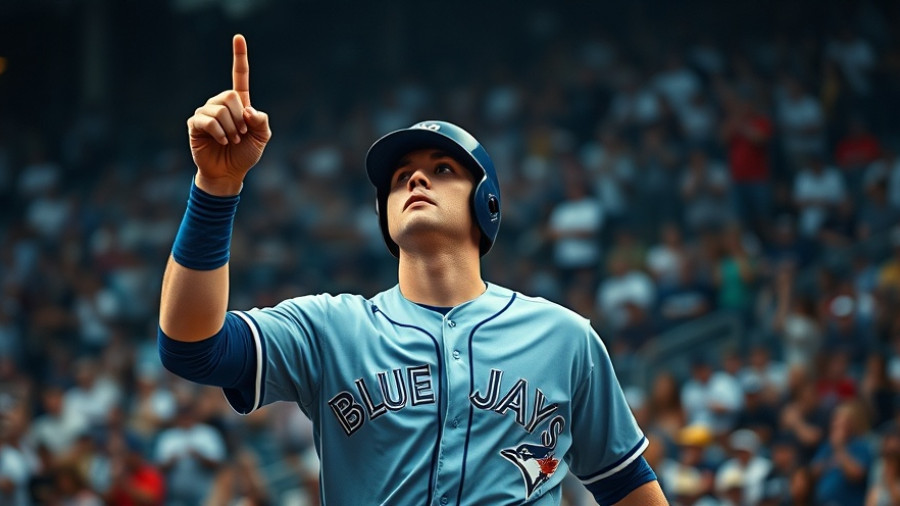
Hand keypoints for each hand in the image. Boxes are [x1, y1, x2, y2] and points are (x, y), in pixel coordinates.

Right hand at [187, 34, 270, 194]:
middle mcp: (220, 103)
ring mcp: (206, 112)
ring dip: (231, 129)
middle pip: (231, 95)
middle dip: (240, 118)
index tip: (238, 37)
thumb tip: (247, 109)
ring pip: (220, 110)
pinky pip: (208, 120)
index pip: (239, 75)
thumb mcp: (262, 138)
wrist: (229, 172)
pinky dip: (219, 133)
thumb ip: (262, 121)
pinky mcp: (195, 124)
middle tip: (241, 134)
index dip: (239, 56)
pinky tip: (222, 141)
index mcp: (239, 103)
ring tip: (231, 140)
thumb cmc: (245, 154)